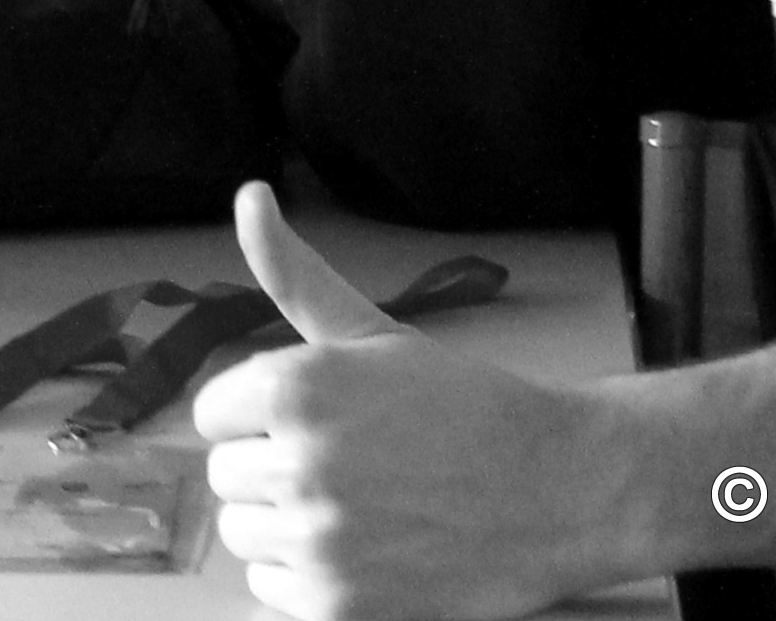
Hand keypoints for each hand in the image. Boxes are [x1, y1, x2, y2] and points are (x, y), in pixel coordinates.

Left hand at [195, 182, 614, 619]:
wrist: (564, 488)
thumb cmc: (467, 409)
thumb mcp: (373, 332)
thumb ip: (293, 273)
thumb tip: (249, 195)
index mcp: (295, 386)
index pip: (212, 416)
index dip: (261, 420)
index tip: (317, 423)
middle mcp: (300, 461)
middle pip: (226, 478)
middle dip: (275, 471)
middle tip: (351, 467)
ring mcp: (321, 538)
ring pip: (244, 536)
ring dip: (286, 528)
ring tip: (360, 508)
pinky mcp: (341, 603)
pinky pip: (270, 593)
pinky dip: (307, 581)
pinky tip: (363, 553)